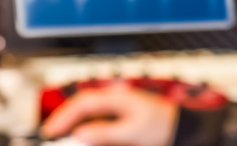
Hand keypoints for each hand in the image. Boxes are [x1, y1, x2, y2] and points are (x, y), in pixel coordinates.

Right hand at [40, 84, 178, 145]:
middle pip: (82, 108)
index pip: (82, 103)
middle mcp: (114, 101)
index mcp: (115, 98)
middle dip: (65, 120)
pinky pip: (99, 123)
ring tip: (64, 139)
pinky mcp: (122, 120)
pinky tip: (85, 139)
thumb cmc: (164, 125)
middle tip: (52, 135)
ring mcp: (117, 109)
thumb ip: (105, 132)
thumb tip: (80, 134)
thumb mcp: (133, 131)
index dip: (64, 115)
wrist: (184, 128)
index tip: (52, 130)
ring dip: (76, 126)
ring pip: (89, 116)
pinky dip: (89, 131)